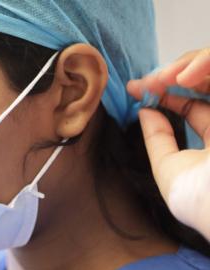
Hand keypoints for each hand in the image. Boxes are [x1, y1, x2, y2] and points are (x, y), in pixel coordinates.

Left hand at [127, 48, 209, 240]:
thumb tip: (145, 111)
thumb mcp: (168, 167)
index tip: (137, 88)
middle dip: (176, 75)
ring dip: (191, 66)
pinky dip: (205, 64)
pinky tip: (182, 76)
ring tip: (162, 78)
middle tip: (148, 79)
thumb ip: (158, 138)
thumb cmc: (197, 196)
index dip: (168, 95)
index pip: (196, 108)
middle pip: (209, 83)